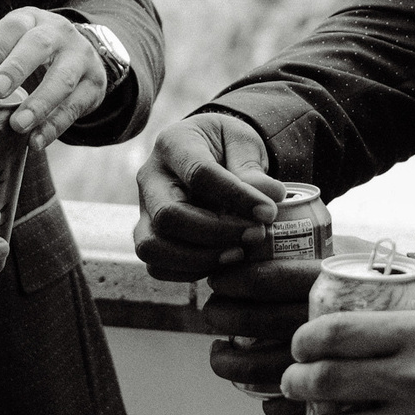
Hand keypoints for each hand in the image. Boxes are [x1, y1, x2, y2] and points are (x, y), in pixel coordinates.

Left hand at [0, 8, 107, 144]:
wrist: (84, 52)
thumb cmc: (38, 52)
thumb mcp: (18, 44)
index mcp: (34, 20)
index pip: (13, 27)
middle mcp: (60, 33)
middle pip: (39, 45)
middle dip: (16, 68)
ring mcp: (81, 57)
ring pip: (62, 79)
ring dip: (38, 104)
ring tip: (18, 125)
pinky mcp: (94, 84)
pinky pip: (74, 107)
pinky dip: (53, 126)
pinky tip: (36, 139)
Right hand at [132, 111, 286, 280]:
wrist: (208, 154)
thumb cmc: (226, 146)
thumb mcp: (243, 142)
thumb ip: (252, 168)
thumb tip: (270, 195)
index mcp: (174, 143)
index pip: (199, 174)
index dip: (236, 197)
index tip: (269, 212)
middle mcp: (150, 177)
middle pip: (168, 216)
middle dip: (216, 234)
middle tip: (255, 236)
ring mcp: (144, 210)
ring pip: (153, 246)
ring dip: (200, 259)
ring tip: (238, 254)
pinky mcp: (147, 235)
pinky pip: (156, 265)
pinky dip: (190, 271)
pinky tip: (221, 261)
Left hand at [203, 256, 324, 393]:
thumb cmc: (360, 294)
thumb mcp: (335, 268)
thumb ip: (296, 258)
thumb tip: (239, 249)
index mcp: (322, 287)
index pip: (262, 280)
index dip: (230, 280)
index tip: (216, 280)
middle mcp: (320, 325)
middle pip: (250, 320)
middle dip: (218, 314)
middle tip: (212, 310)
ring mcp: (321, 364)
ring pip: (252, 366)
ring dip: (223, 359)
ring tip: (218, 349)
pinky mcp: (323, 398)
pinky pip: (279, 405)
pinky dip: (262, 399)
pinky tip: (256, 386)